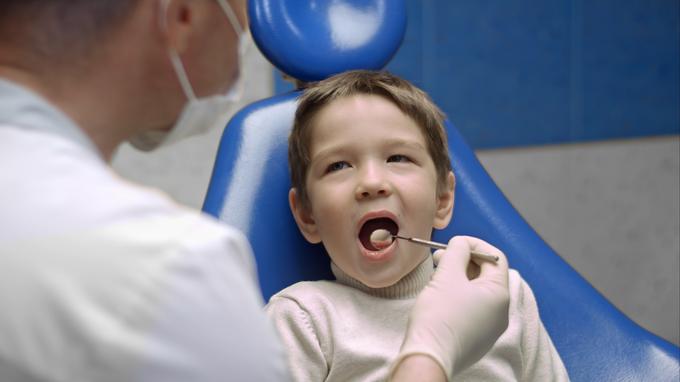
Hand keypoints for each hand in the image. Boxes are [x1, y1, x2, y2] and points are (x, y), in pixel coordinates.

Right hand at [391, 236, 509, 378]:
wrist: (428, 357)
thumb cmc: (439, 316)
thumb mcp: (447, 274)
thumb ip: (457, 251)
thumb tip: (461, 243)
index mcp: (500, 295)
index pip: (495, 258)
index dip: (475, 244)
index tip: (454, 242)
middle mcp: (500, 313)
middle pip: (486, 275)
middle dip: (464, 261)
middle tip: (440, 257)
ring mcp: (489, 328)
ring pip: (477, 292)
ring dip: (459, 278)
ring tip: (437, 276)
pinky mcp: (475, 339)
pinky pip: (471, 309)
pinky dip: (458, 296)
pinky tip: (439, 296)